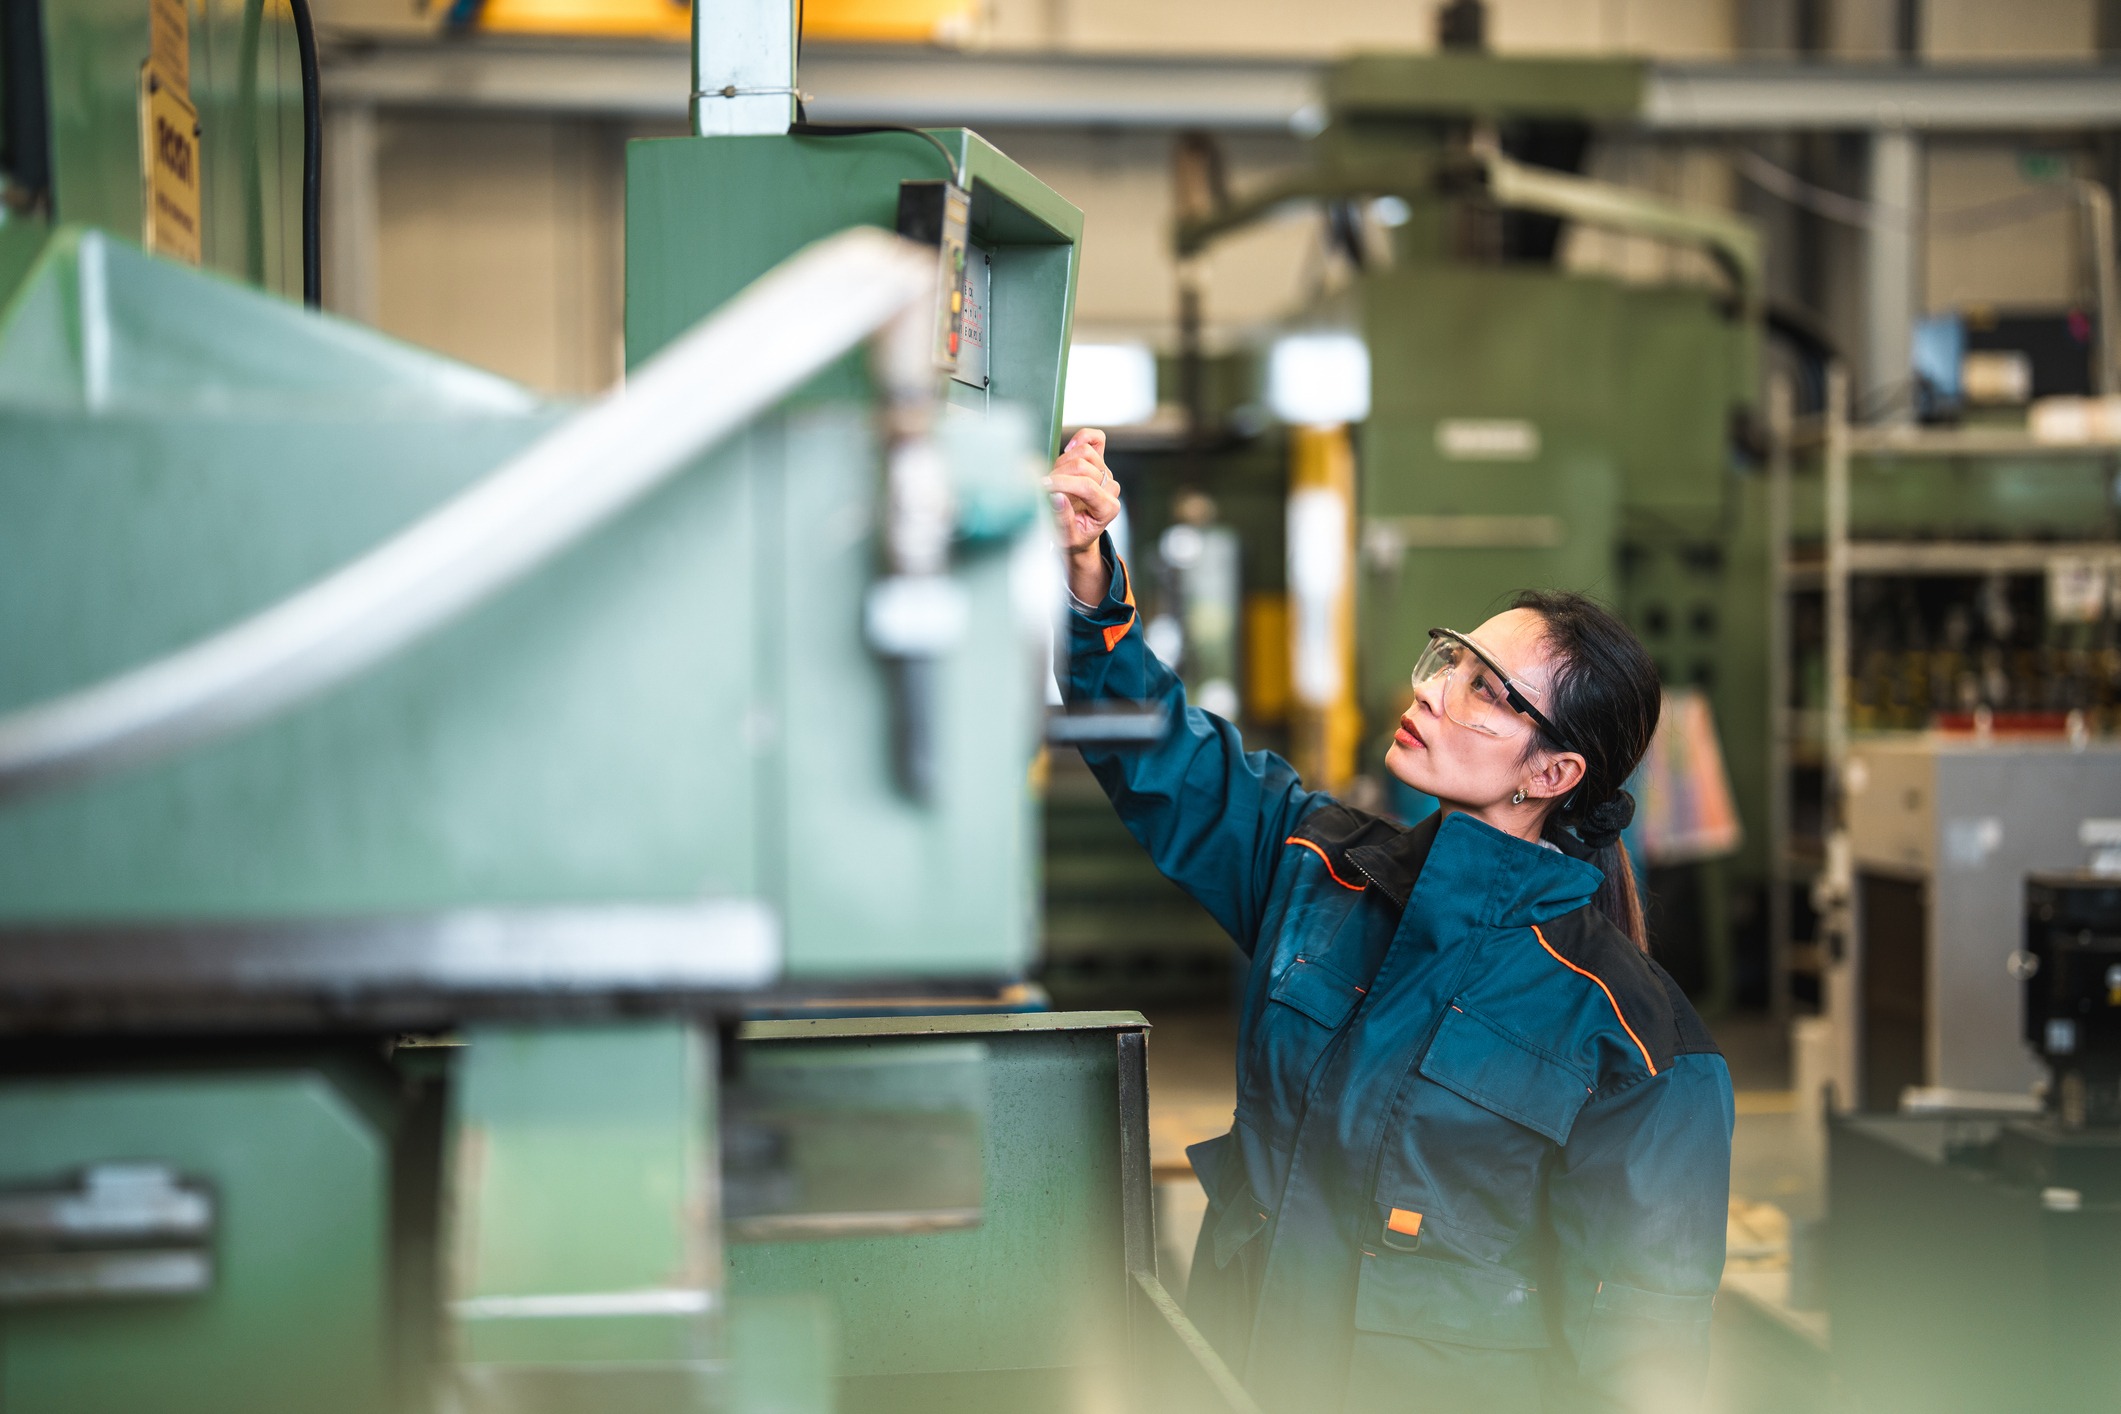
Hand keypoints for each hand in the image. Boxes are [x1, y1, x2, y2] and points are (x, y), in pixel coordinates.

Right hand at [1048, 428, 1119, 603]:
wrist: (1078, 532)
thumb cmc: (1073, 536)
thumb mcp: (1066, 537)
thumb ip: (1062, 519)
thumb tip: (1055, 497)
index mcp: (1108, 508)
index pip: (1086, 486)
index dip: (1061, 483)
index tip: (1042, 487)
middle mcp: (1110, 487)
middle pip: (1082, 466)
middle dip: (1058, 475)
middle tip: (1043, 488)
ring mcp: (1105, 472)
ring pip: (1084, 452)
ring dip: (1063, 462)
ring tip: (1054, 479)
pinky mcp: (1099, 461)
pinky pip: (1096, 439)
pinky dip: (1081, 438)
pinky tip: (1068, 449)